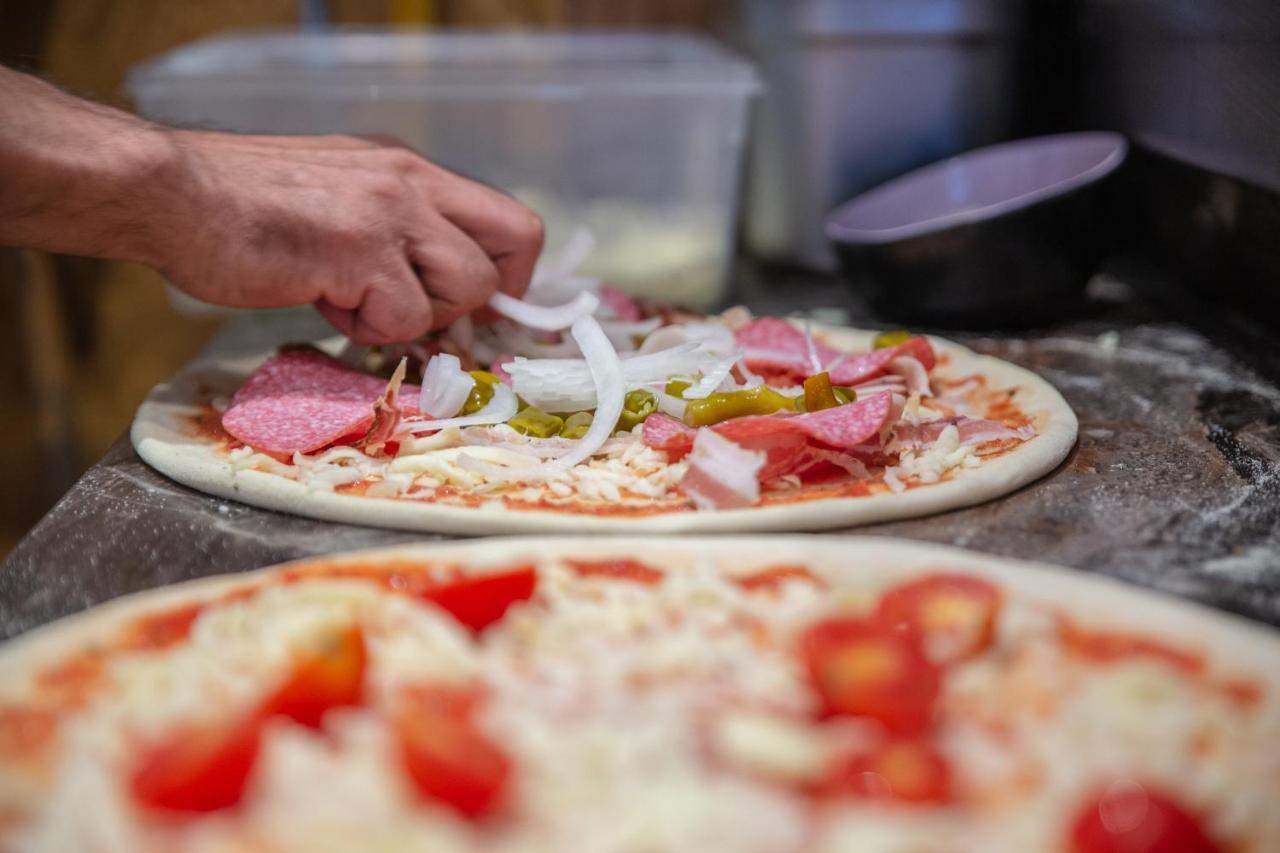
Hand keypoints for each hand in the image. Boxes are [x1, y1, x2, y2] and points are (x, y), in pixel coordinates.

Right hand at [156, 131, 542, 343]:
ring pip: (470, 288)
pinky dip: (370, 330)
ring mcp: (392, 213)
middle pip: (516, 243)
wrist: (173, 194)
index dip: (507, 272)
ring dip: (418, 315)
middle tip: (425, 315)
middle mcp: (413, 182)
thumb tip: (433, 300)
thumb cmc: (241, 207)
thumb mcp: (339, 201)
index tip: (475, 308)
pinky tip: (324, 302)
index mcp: (409, 169)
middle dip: (481, 298)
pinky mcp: (363, 252)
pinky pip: (408, 317)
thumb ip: (393, 236)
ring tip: (354, 302)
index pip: (509, 217)